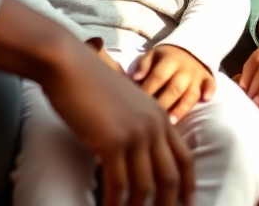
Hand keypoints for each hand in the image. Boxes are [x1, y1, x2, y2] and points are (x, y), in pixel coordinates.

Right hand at [0, 0, 193, 205]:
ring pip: (145, 186)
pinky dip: (114, 203)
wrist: (70, 65)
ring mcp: (135, 133)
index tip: (187, 203)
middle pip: (170, 176)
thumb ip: (139, 124)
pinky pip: (118, 185)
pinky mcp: (112, 141)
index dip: (188, 185)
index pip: (185, 157)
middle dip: (167, 204)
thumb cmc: (92, 83)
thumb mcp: (127, 102)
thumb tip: (139, 155)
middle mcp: (153, 125)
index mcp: (160, 115)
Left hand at [133, 44, 215, 123]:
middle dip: (164, 104)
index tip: (138, 103)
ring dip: (182, 107)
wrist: (188, 50)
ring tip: (172, 122)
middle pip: (174, 88)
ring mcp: (197, 75)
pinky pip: (211, 85)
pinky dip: (210, 91)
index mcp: (169, 60)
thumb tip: (135, 78)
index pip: (158, 76)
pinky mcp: (208, 79)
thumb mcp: (153, 54)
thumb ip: (144, 64)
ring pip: (191, 93)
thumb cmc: (165, 59)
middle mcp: (184, 69)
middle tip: (153, 119)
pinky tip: (206, 99)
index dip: (149, 89)